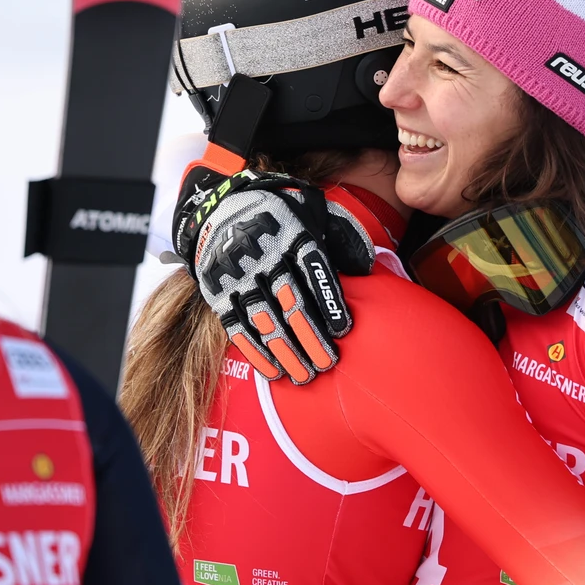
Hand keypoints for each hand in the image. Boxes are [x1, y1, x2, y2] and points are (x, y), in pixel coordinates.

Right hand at [173, 169, 370, 384]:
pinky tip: (274, 371)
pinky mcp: (218, 293)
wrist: (218, 209)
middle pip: (289, 300)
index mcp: (292, 233)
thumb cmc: (281, 217)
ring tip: (305, 375)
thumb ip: (342, 236)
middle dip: (310, 335)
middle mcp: (263, 255)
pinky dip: (255, 352)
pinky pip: (237, 327)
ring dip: (285, 351)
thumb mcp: (313, 212)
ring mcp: (238, 276)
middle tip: (327, 363)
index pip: (313, 269)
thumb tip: (366, 268)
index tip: (343, 329)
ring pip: (264, 319)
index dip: (328, 301)